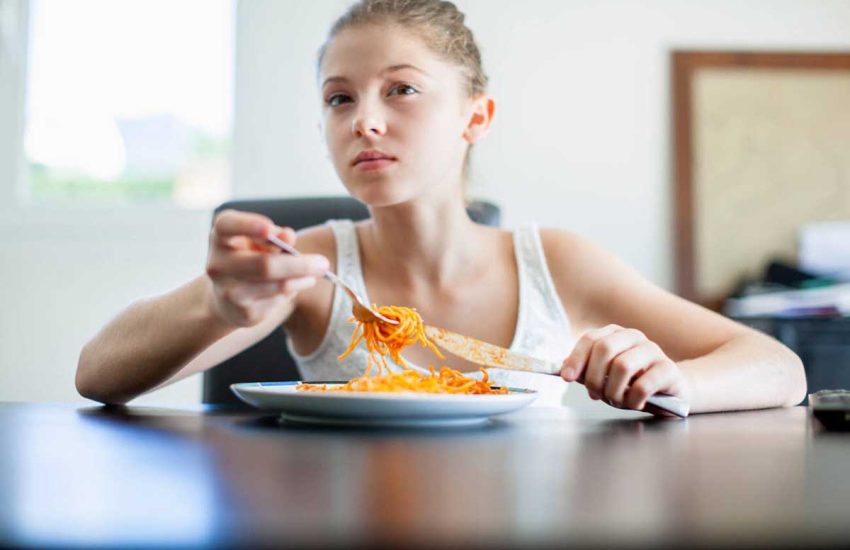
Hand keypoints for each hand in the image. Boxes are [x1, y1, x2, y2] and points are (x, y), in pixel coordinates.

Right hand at [205, 210, 328, 326]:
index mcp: (221, 237)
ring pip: (276, 285)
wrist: (228, 298)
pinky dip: (293, 290)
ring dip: (302, 278)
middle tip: (323, 263)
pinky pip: (277, 300)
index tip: (269, 229)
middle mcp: (217, 264)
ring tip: (315, 272)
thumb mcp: (260, 242)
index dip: (247, 225)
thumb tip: (288, 235)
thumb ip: (275, 237)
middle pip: (264, 265)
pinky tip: (298, 283)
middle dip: (300, 264)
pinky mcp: (242, 313)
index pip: (227, 225)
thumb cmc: (250, 258)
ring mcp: (227, 291)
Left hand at [560, 324, 690, 415]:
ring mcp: (653, 350)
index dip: (576, 358)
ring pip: (623, 365)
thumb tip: (563, 367)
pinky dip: (632, 399)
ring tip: (617, 401)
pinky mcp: (668, 369)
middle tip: (595, 394)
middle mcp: (634, 337)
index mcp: (615, 334)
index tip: (566, 378)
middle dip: (594, 376)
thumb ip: (586, 371)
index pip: (590, 339)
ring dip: (613, 390)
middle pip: (605, 348)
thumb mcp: (605, 378)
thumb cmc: (633, 384)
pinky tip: (635, 403)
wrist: (671, 393)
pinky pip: (643, 384)